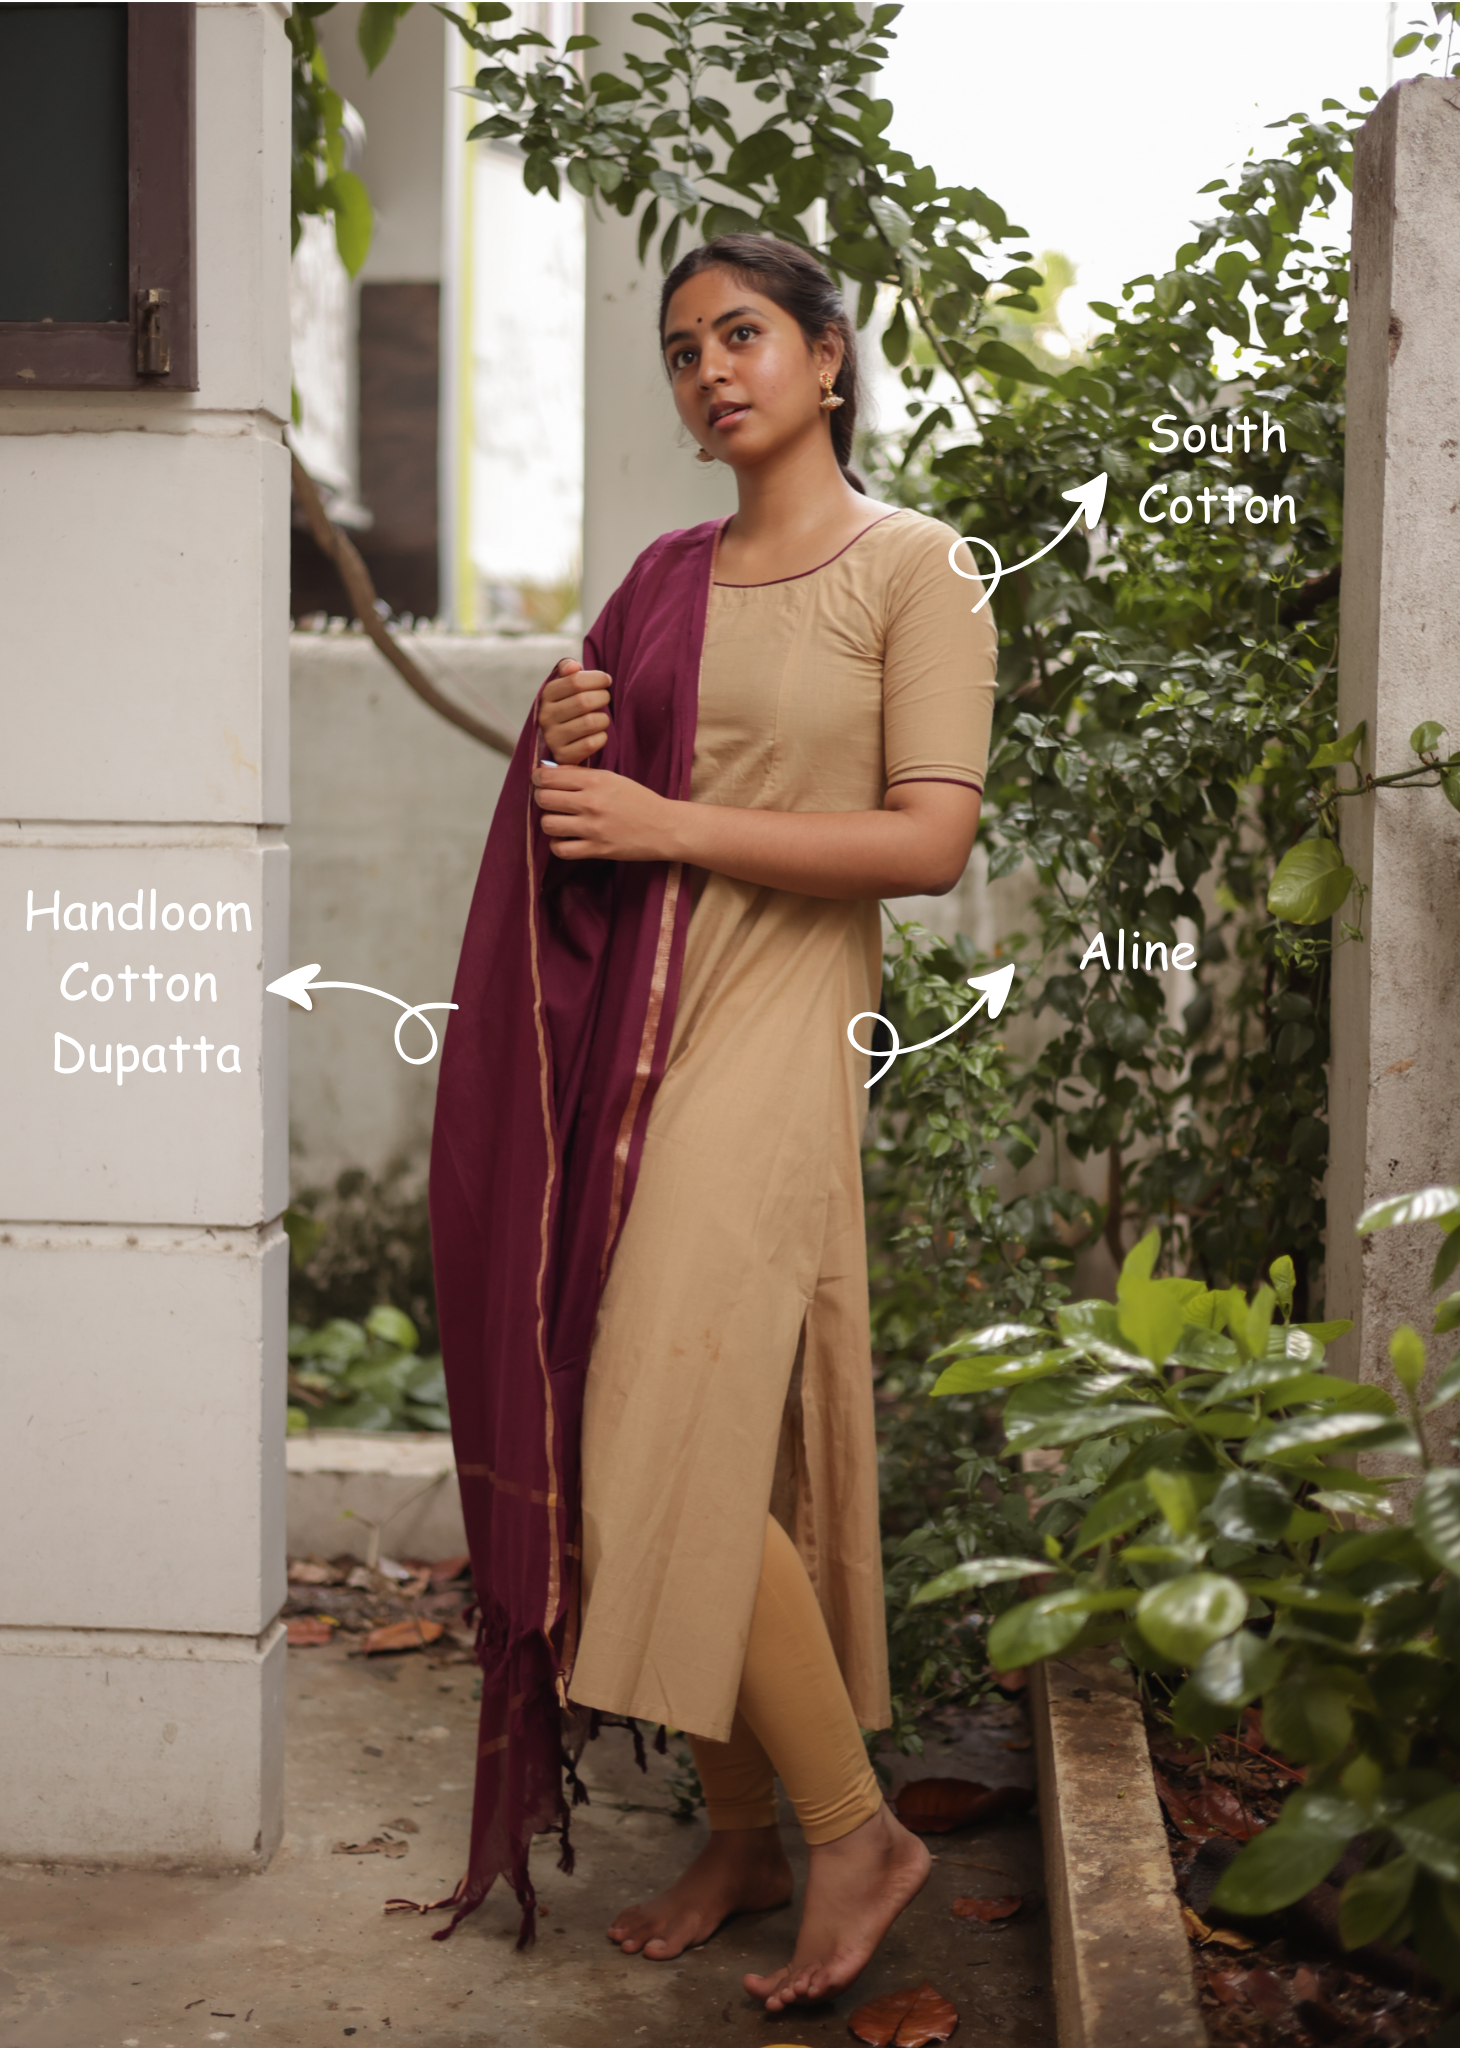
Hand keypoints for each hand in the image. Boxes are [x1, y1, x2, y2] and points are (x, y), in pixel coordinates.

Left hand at [532, 763, 680, 862]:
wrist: (664, 828)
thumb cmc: (639, 800)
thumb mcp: (612, 778)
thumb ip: (581, 774)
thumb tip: (549, 771)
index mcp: (595, 781)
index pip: (549, 777)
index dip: (538, 778)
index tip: (540, 781)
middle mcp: (591, 803)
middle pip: (544, 799)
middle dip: (541, 798)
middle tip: (549, 800)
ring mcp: (592, 828)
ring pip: (548, 824)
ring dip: (549, 821)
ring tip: (559, 820)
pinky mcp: (596, 850)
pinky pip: (561, 849)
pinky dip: (558, 844)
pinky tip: (566, 838)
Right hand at [537, 658, 611, 765]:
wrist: (563, 742)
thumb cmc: (569, 707)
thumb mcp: (564, 686)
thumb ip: (568, 670)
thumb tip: (573, 666)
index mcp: (546, 695)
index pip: (575, 680)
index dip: (597, 678)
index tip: (606, 680)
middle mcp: (545, 717)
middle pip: (584, 701)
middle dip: (603, 697)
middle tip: (605, 698)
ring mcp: (553, 738)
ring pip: (590, 723)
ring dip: (603, 718)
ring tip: (601, 718)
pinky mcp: (563, 756)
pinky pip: (591, 744)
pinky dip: (602, 738)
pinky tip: (598, 734)